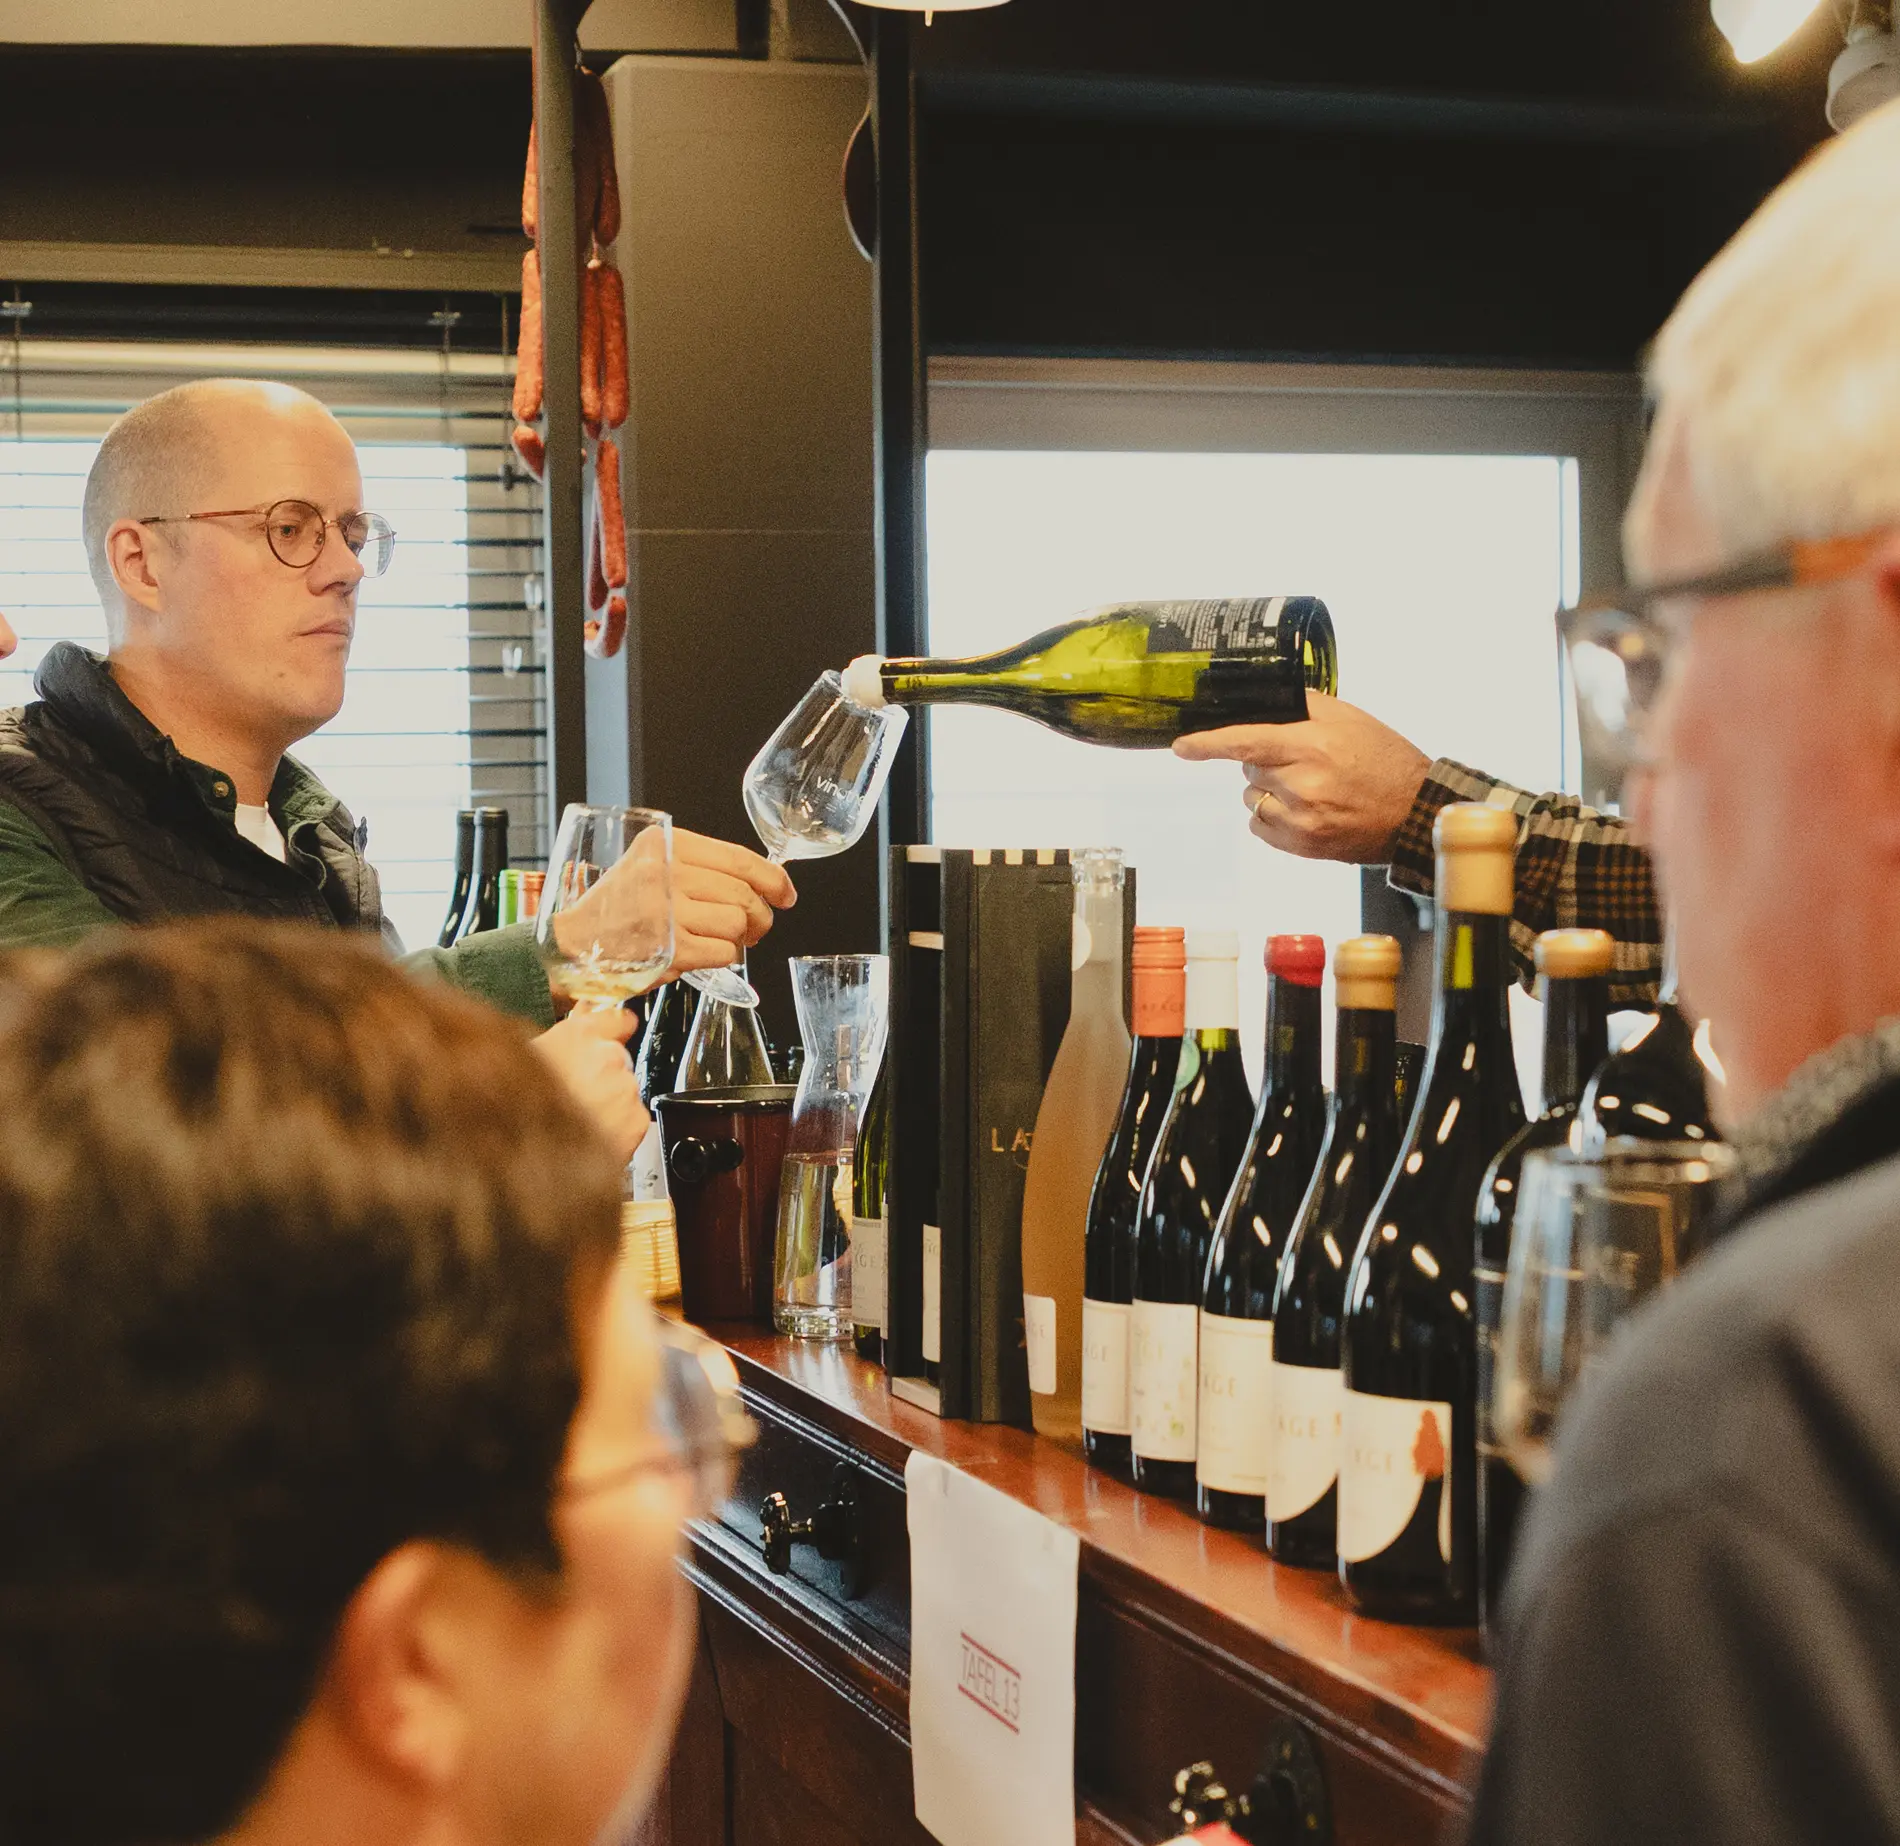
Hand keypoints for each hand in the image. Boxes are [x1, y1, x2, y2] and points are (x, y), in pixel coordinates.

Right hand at [532, 1006, 648, 1164]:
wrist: (522, 1162)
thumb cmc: (509, 1111)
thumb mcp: (524, 1062)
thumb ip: (559, 1040)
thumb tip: (578, 1022)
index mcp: (577, 1034)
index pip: (617, 1018)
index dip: (613, 1029)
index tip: (613, 1034)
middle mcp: (607, 1055)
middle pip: (617, 1060)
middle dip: (601, 1076)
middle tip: (573, 1099)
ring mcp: (624, 1088)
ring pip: (624, 1092)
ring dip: (608, 1104)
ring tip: (575, 1124)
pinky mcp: (636, 1120)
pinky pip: (632, 1120)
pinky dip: (618, 1131)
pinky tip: (588, 1139)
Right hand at [550, 825, 795, 975]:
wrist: (572, 944)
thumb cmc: (620, 908)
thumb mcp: (653, 868)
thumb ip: (699, 868)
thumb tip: (764, 884)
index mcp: (666, 844)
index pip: (738, 858)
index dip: (773, 878)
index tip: (786, 894)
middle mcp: (665, 872)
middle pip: (744, 893)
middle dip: (760, 916)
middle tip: (754, 928)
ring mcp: (666, 911)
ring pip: (737, 923)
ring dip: (738, 939)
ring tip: (718, 941)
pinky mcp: (669, 948)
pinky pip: (724, 952)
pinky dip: (722, 958)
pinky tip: (702, 954)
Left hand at [1172, 692, 1432, 863]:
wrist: (1414, 813)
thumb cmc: (1385, 761)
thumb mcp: (1351, 719)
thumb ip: (1305, 706)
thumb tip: (1265, 698)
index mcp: (1312, 746)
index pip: (1246, 742)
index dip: (1209, 744)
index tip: (1181, 747)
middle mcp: (1302, 784)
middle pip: (1248, 769)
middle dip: (1265, 762)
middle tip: (1302, 761)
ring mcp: (1300, 819)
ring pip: (1252, 799)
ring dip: (1268, 791)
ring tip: (1309, 788)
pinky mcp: (1302, 845)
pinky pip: (1261, 826)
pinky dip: (1273, 817)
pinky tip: (1305, 811)